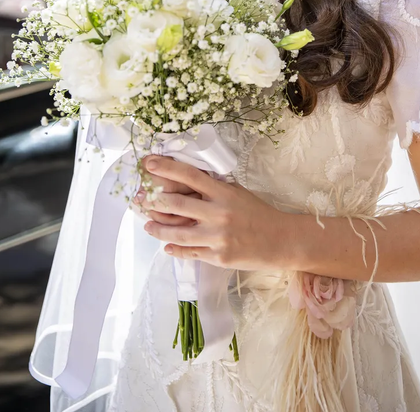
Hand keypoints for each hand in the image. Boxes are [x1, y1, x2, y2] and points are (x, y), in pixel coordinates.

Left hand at [140, 155, 291, 270]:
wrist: (280, 239)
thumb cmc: (258, 213)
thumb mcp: (237, 193)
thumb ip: (213, 189)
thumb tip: (185, 183)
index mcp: (223, 193)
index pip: (190, 176)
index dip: (166, 168)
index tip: (148, 163)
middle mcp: (218, 213)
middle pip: (177, 204)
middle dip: (153, 200)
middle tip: (139, 198)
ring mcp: (217, 237)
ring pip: (178, 233)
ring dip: (158, 228)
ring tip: (148, 225)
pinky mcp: (218, 257)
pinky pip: (190, 252)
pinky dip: (175, 249)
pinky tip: (167, 246)